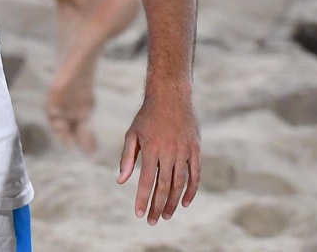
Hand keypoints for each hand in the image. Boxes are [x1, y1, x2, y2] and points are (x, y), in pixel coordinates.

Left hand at [117, 90, 200, 223]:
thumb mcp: (132, 133)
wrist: (170, 95)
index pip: (145, 180)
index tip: (138, 213)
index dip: (142, 198)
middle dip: (157, 206)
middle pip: (163, 186)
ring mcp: (184, 151)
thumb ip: (127, 157)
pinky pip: (195, 175)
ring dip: (173, 202)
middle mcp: (168, 152)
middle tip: (152, 221)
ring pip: (179, 183)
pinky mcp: (195, 149)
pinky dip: (191, 190)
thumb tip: (121, 181)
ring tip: (166, 216)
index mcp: (150, 148)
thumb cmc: (147, 116)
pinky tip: (186, 203)